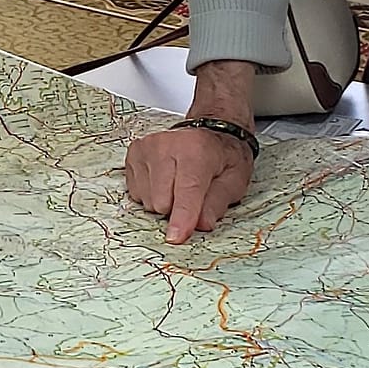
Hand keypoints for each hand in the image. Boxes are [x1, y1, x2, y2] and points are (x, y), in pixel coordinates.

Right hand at [124, 125, 254, 243]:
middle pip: (162, 201)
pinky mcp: (134, 153)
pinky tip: (164, 179)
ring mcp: (147, 147)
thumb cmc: (222, 158)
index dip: (182, 216)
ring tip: (178, 184)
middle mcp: (167, 144)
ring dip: (163, 201)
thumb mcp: (234, 181)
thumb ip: (217, 203)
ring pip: (148, 200)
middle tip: (192, 195)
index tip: (175, 237)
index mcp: (197, 149)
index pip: (187, 189)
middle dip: (176, 209)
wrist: (210, 130)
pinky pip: (137, 192)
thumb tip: (201, 224)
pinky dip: (151, 193)